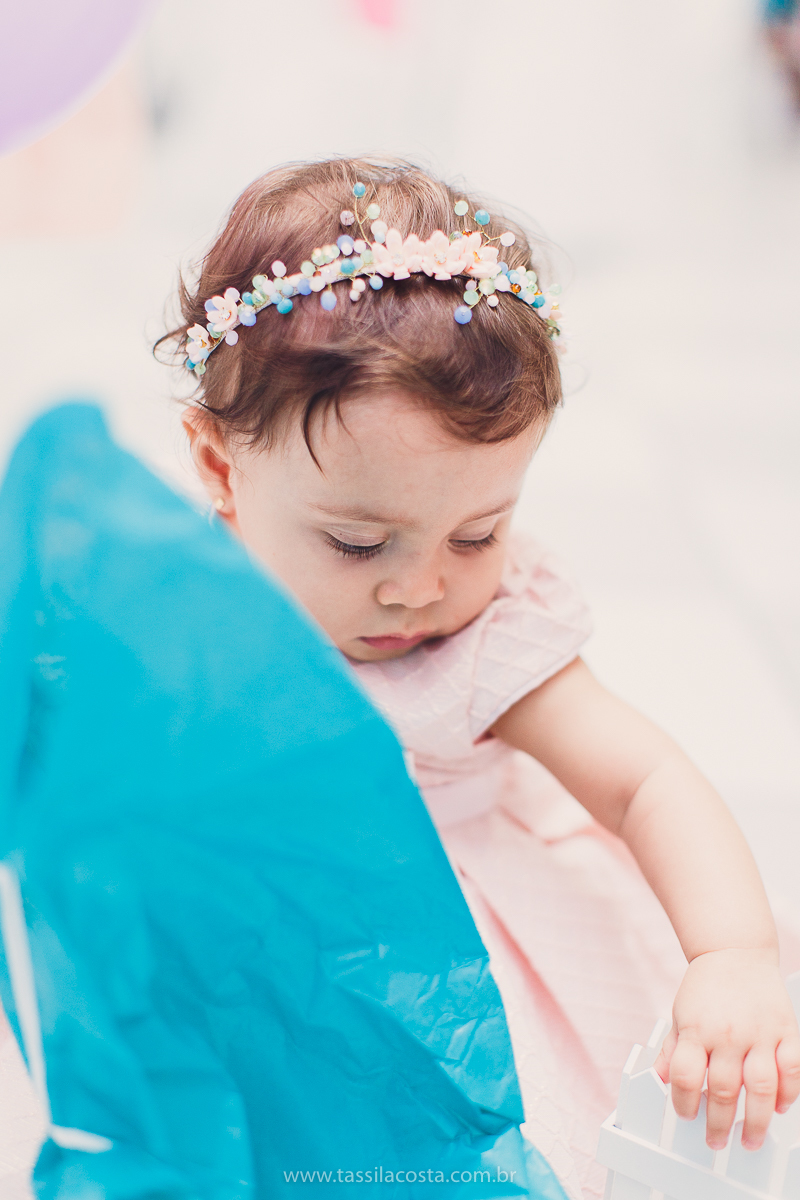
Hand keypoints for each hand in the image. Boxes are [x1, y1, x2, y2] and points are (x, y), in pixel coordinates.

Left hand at [655, 948, 799, 1150]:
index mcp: (696, 1029)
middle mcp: (727, 1033)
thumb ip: (672, 1049)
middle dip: (718, 1123)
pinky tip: (779, 1108)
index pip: (684, 1076)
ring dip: (755, 1120)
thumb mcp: (679, 1013)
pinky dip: (788, 1092)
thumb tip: (662, 1080)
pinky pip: (791, 1068)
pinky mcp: (785, 1029)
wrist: (735, 951)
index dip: (682, 1102)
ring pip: (759, 1086)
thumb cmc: (706, 985)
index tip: (686, 1116)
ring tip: (748, 1141)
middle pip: (722, 1089)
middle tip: (716, 1142)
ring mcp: (759, 1032)